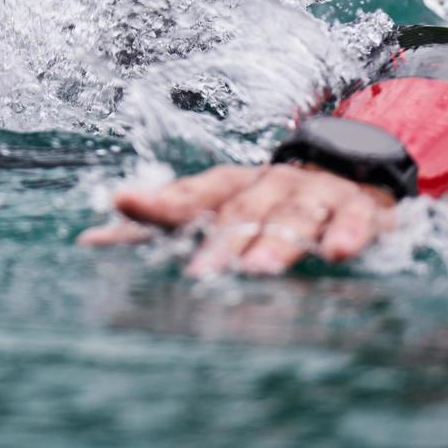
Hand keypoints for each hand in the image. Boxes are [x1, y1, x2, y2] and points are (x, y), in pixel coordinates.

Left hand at [78, 163, 396, 276]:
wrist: (347, 174)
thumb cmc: (262, 200)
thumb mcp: (213, 206)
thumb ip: (157, 224)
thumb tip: (89, 241)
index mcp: (227, 186)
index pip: (188, 193)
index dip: (156, 200)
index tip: (121, 202)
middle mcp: (265, 185)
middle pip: (239, 213)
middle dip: (220, 242)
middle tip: (200, 273)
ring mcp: (311, 196)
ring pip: (291, 218)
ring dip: (276, 243)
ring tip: (259, 270)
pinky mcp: (358, 208)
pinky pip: (353, 221)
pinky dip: (346, 234)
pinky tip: (336, 252)